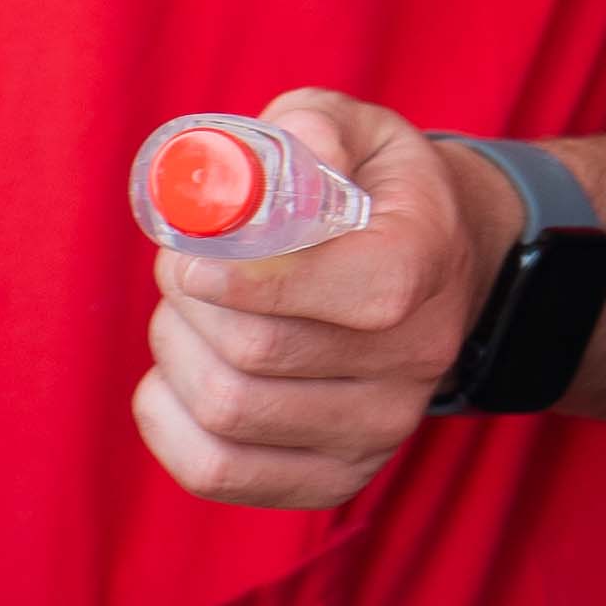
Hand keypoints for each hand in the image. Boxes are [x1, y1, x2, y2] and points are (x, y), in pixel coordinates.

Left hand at [133, 89, 505, 508]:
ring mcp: (380, 429)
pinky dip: (169, 420)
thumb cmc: (374, 193)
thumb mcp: (358, 131)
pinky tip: (181, 375)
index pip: (344, 291)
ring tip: (189, 313)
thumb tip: (250, 174)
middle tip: (180, 266)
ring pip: (229, 411)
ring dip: (177, 352)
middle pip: (258, 351)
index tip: (190, 254)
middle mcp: (416, 357)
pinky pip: (217, 471)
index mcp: (425, 261)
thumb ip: (308, 127)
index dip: (244, 276)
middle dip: (189, 301)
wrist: (436, 271)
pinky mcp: (337, 477)